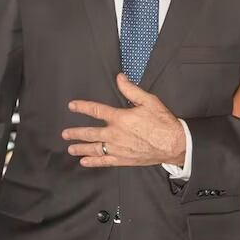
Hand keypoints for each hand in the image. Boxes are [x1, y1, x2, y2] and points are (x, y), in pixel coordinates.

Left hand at [63, 74, 185, 166]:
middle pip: (90, 133)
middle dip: (76, 132)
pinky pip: (104, 161)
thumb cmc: (162, 121)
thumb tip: (119, 78)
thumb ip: (131, 90)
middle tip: (65, 133)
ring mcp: (118, 148)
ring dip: (80, 148)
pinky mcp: (123, 159)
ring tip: (70, 148)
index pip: (96, 110)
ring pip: (94, 148)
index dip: (82, 107)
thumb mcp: (149, 100)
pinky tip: (84, 162)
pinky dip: (93, 162)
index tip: (72, 106)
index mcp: (120, 118)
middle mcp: (115, 134)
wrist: (173, 143)